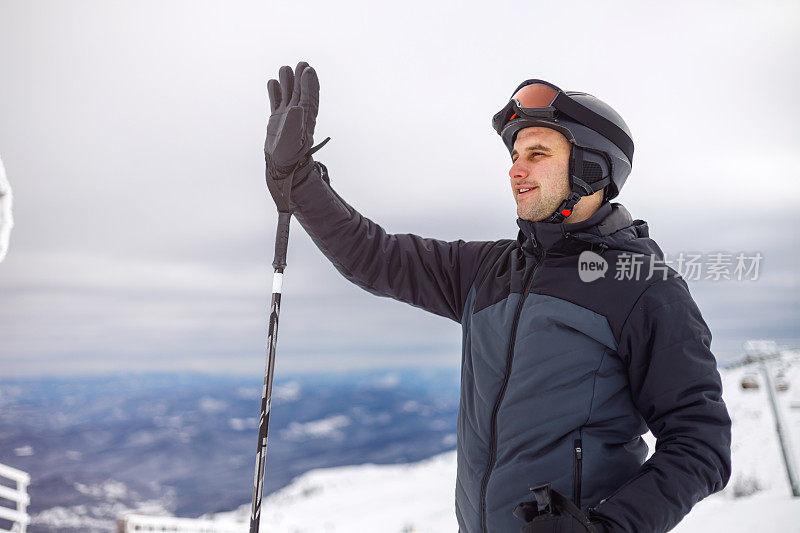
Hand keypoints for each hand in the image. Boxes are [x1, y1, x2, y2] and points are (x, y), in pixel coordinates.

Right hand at [265, 61, 321, 211]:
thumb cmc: (288, 156)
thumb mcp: (292, 141)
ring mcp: (287, 115)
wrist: (279, 164)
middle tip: (302, 63)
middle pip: (301, 92)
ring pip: (288, 94)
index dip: (310, 84)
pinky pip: (276, 101)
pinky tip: (273, 82)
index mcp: (307, 119)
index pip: (310, 98)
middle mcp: (299, 114)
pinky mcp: (277, 117)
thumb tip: (297, 107)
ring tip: (285, 68)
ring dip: (288, 81)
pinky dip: (274, 91)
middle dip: (301, 78)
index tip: (308, 70)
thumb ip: (294, 124)